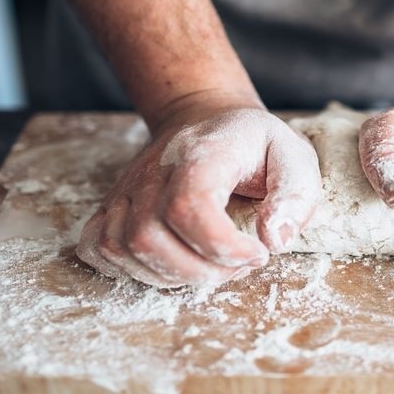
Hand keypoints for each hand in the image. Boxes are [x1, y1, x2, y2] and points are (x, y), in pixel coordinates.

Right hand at [77, 91, 319, 288]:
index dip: (221, 247)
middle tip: (238, 265)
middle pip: (149, 238)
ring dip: (171, 276)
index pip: (187, 208)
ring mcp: (126, 189)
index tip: (258, 253)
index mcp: (200, 153)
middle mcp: (152, 171)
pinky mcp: (111, 206)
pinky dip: (130, 270)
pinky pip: (98, 249)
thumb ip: (295, 197)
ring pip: (122, 249)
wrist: (204, 117)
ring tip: (211, 265)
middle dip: (200, 271)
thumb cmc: (252, 144)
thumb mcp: (294, 157)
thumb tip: (273, 239)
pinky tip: (170, 264)